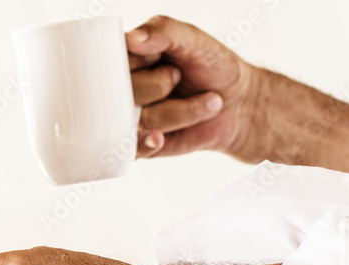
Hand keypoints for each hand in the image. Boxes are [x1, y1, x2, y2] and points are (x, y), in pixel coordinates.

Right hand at [128, 15, 259, 159]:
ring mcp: (129, 119)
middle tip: (179, 77)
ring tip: (204, 102)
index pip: (111, 60)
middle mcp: (122, 89)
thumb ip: (163, 32)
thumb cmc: (212, 66)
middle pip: (122, 92)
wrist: (238, 104)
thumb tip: (131, 39)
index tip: (160, 58)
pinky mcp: (139, 145)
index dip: (139, 61)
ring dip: (181, 111)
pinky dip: (148, 143)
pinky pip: (133, 149)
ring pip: (140, 119)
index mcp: (126, 58)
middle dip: (160, 85)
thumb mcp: (192, 39)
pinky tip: (161, 138)